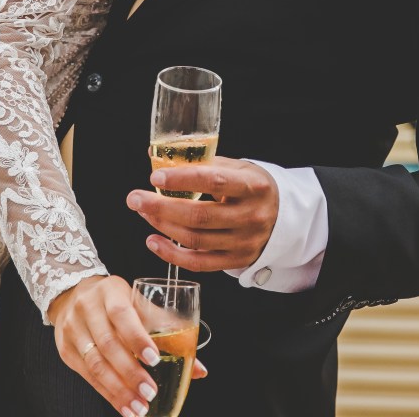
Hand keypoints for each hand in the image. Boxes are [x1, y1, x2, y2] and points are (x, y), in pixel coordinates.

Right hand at [49, 275, 206, 415]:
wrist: (73, 295)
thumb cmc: (115, 299)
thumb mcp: (138, 303)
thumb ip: (167, 330)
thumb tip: (199, 368)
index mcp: (110, 291)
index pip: (122, 314)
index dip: (137, 337)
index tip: (154, 359)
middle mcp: (88, 308)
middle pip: (108, 344)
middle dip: (130, 372)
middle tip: (150, 392)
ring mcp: (73, 330)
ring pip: (95, 364)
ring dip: (119, 390)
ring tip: (139, 408)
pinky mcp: (66, 351)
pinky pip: (87, 376)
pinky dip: (107, 394)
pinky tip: (123, 406)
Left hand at [127, 157, 278, 272]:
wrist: (283, 216)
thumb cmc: (253, 187)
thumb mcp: (237, 168)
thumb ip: (202, 162)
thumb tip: (157, 155)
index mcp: (253, 186)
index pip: (213, 181)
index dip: (182, 179)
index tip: (156, 176)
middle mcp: (251, 216)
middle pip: (199, 216)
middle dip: (161, 207)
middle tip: (135, 198)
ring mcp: (244, 242)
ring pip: (195, 240)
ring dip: (163, 227)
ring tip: (144, 213)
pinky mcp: (236, 261)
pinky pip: (199, 263)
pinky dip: (172, 254)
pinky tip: (153, 241)